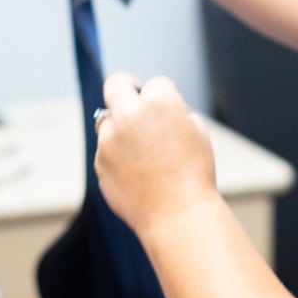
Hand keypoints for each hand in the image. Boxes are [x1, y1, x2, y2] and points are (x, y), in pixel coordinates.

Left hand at [94, 73, 217, 238]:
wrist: (178, 214)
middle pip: (116, 84)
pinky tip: (138, 174)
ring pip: (108, 121)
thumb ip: (172, 112)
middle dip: (125, 88)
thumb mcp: (197, 131)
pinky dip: (118, 156)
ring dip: (121, 128)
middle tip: (132, 98)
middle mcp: (129, 115)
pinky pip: (106, 150)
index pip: (155, 83)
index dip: (164, 97)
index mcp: (159, 102)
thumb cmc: (193, 174)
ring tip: (143, 153)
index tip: (167, 110)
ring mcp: (110, 139)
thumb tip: (153, 108)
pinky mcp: (100, 162)